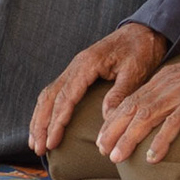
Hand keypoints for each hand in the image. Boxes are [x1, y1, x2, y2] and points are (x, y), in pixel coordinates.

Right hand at [28, 22, 167, 155]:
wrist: (144, 31)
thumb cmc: (141, 50)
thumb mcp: (135, 71)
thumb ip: (119, 93)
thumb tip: (106, 118)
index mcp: (87, 64)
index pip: (66, 97)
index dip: (57, 122)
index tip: (52, 142)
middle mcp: (76, 65)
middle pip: (50, 97)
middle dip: (41, 124)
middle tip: (38, 148)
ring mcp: (75, 68)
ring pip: (49, 94)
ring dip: (40, 119)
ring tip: (35, 142)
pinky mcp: (78, 72)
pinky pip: (56, 91)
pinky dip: (47, 109)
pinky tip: (45, 124)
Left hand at [98, 55, 179, 164]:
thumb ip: (165, 93)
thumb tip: (149, 114)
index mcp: (159, 80)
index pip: (129, 101)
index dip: (112, 120)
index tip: (102, 139)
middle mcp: (164, 86)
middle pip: (132, 109)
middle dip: (113, 130)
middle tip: (102, 151)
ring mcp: (179, 92)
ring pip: (147, 117)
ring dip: (129, 138)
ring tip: (117, 157)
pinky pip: (175, 122)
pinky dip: (161, 140)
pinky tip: (152, 157)